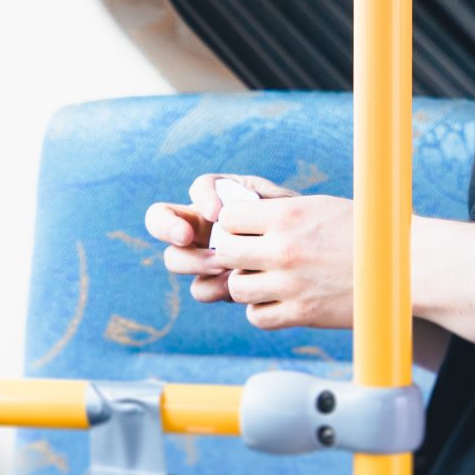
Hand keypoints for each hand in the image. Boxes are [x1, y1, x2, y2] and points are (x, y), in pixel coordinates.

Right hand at [145, 173, 291, 306]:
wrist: (313, 261)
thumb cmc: (301, 226)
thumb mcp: (288, 208)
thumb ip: (262, 203)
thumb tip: (231, 213)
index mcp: (224, 197)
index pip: (200, 186)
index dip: (203, 196)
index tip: (218, 213)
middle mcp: (204, 223)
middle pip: (161, 219)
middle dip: (168, 228)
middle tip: (187, 237)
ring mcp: (204, 254)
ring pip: (175, 258)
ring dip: (194, 262)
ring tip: (223, 265)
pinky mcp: (213, 283)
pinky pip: (199, 287)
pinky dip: (211, 287)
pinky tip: (231, 286)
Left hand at [196, 181, 358, 330]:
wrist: (407, 265)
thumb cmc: (368, 231)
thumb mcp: (322, 207)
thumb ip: (284, 211)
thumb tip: (250, 215)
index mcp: (288, 215)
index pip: (229, 217)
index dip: (234, 223)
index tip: (246, 229)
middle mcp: (283, 248)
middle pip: (225, 252)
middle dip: (233, 253)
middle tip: (251, 255)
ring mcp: (290, 284)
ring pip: (236, 287)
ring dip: (247, 283)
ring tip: (268, 278)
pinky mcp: (301, 313)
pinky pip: (257, 316)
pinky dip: (263, 309)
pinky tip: (280, 299)